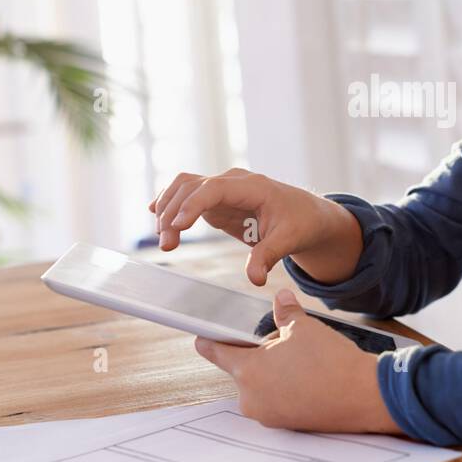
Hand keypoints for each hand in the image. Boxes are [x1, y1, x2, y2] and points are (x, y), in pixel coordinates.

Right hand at [148, 167, 362, 285]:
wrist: (307, 214)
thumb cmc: (301, 222)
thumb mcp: (290, 239)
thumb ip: (269, 256)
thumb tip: (254, 279)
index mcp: (252, 186)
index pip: (214, 188)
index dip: (192, 204)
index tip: (178, 226)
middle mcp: (233, 182)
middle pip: (192, 187)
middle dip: (174, 213)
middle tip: (166, 245)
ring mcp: (223, 189)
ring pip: (185, 187)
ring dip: (168, 208)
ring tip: (163, 239)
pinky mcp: (217, 201)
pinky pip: (187, 195)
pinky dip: (171, 202)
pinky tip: (154, 213)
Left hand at [193, 289, 403, 435]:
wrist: (365, 397)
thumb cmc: (331, 361)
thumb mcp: (305, 327)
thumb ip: (285, 313)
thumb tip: (281, 299)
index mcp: (248, 371)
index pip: (215, 351)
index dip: (209, 338)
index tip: (201, 334)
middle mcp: (251, 398)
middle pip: (244, 368)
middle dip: (260, 354)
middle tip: (286, 343)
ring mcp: (268, 415)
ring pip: (262, 385)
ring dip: (274, 372)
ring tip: (304, 362)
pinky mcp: (286, 425)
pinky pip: (277, 401)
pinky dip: (287, 389)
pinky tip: (310, 379)